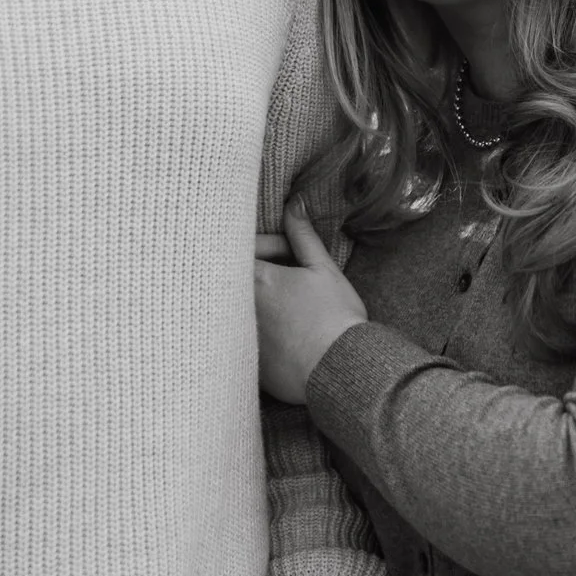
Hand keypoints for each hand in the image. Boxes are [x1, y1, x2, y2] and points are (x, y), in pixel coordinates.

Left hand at [253, 201, 367, 404]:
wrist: (343, 370)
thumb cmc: (336, 317)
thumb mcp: (323, 268)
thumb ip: (302, 235)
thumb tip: (294, 205)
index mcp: (257, 280)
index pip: (241, 249)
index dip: (265, 246)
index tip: (287, 253)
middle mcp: (239, 310)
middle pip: (232, 280)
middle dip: (256, 272)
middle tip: (284, 276)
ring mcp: (241, 340)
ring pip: (234, 311)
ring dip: (255, 302)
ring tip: (286, 306)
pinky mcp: (247, 366)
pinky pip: (241, 342)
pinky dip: (259, 332)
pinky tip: (285, 335)